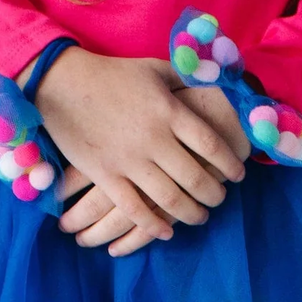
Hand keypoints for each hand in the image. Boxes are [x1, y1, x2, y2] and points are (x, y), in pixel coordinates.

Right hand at [37, 49, 246, 253]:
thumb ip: (185, 78)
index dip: (230, 164)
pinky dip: (155, 227)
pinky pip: (135, 211)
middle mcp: (154, 139)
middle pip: (197, 178)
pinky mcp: (106, 176)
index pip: (212, 146)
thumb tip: (216, 82)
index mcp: (169, 111)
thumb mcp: (154, 69)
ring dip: (192, 214)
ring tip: (201, 217)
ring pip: (171, 200)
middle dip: (215, 195)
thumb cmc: (113, 74)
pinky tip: (167, 232)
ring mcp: (129, 161)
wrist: (62, 83)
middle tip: (220, 198)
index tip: (238, 175)